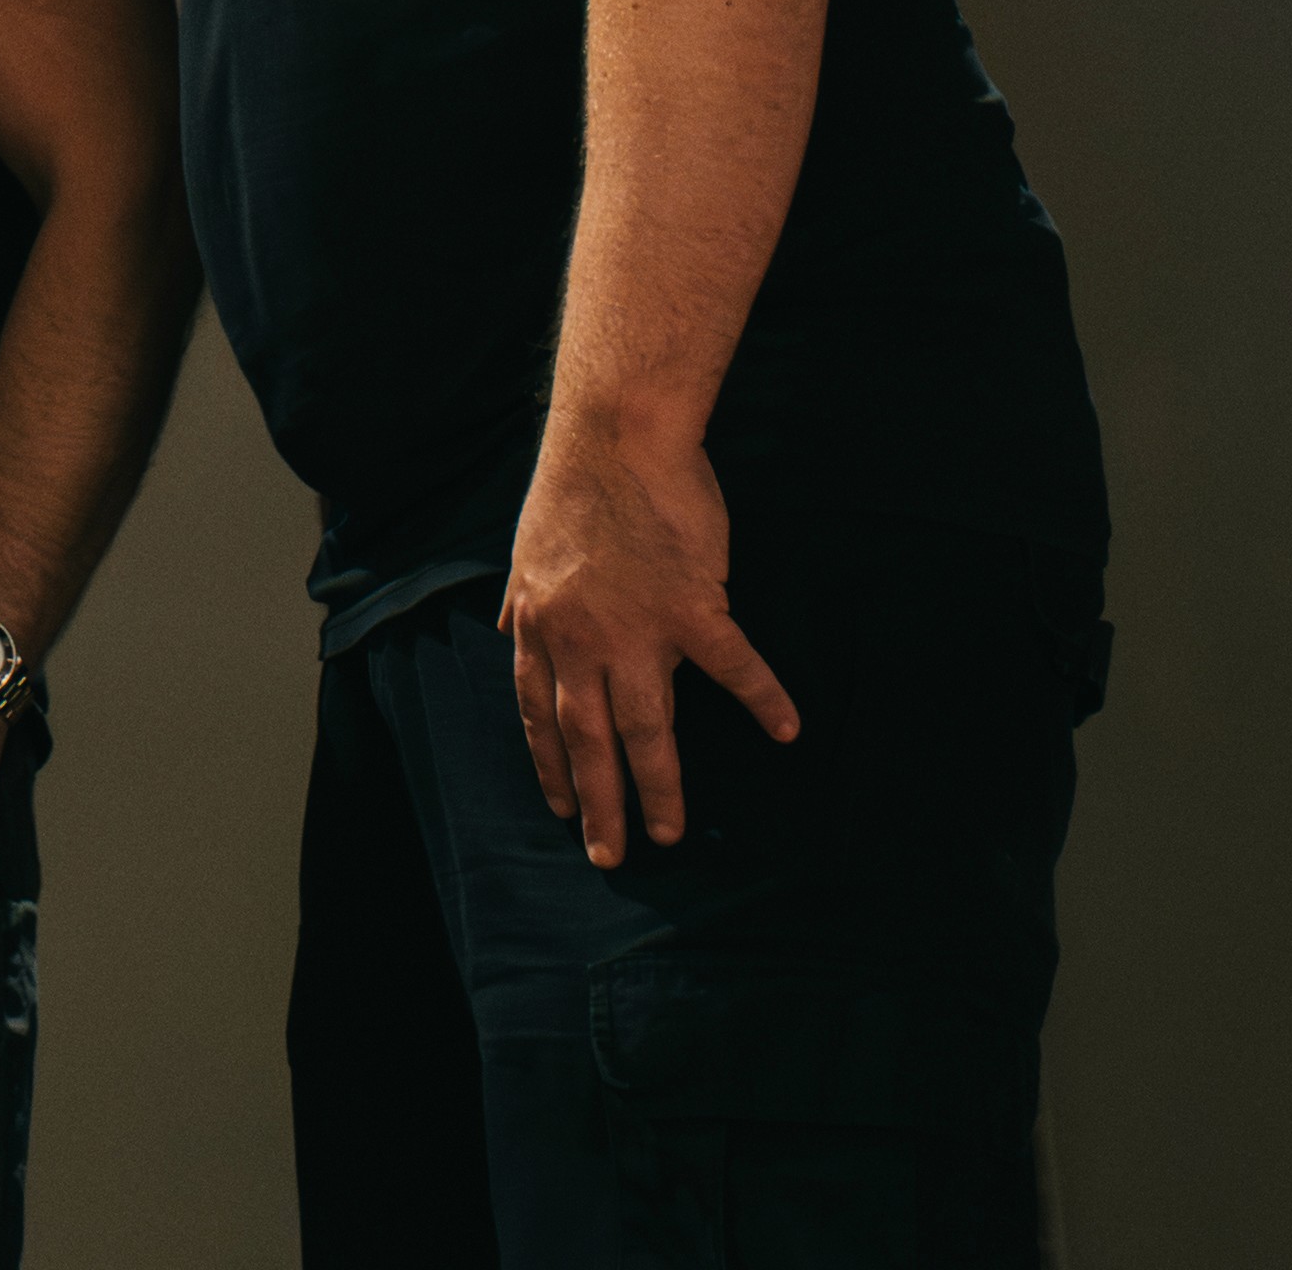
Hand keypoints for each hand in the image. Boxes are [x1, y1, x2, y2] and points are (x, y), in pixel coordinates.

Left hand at [503, 414, 798, 868]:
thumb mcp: (527, 553)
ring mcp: (637, 627)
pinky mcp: (692, 605)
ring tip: (669, 830)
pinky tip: (786, 730)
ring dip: (657, 783)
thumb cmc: (573, 489)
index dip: (550, 764)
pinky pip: (732, 665)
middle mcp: (581, 639)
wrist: (615, 437)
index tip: (562, 806)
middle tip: (608, 855)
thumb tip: (506, 629)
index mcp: (541, 626)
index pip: (539, 713)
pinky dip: (762, 698)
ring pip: (646, 725)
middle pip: (587, 737)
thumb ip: (522, 601)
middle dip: (597, 801)